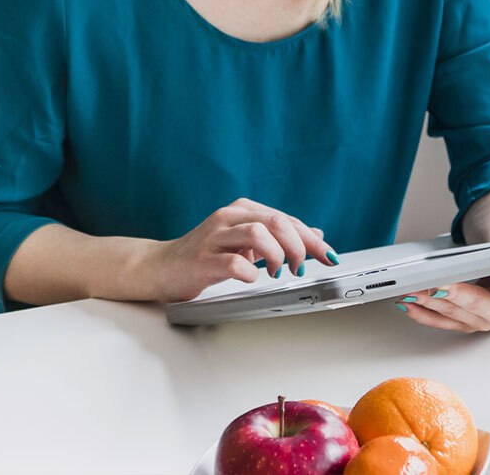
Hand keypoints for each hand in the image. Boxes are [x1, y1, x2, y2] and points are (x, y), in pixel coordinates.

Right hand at [144, 197, 338, 302]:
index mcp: (242, 210)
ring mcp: (214, 237)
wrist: (161, 267)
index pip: (286, 219)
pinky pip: (233, 263)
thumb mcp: (247, 243)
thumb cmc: (206, 255)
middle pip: (275, 221)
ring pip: (257, 233)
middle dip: (298, 246)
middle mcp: (229, 218)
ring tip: (277, 272)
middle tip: (301, 267)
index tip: (328, 256)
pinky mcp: (202, 260)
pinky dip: (249, 273)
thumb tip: (315, 234)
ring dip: (276, 255)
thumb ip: (278, 237)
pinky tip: (252, 279)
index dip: (311, 238)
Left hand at [395, 207, 489, 331]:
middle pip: (480, 307)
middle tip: (436, 285)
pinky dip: (423, 314)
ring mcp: (485, 319)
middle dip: (457, 297)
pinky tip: (406, 302)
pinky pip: (443, 321)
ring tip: (412, 289)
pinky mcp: (467, 321)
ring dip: (433, 304)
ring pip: (456, 315)